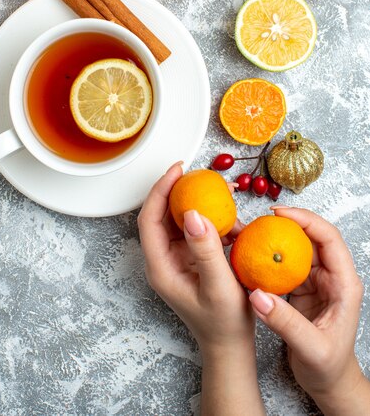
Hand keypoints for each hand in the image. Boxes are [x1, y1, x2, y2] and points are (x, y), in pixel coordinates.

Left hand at [138, 163, 265, 415]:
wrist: (230, 345)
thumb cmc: (224, 323)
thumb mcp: (218, 286)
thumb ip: (206, 250)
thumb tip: (194, 212)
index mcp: (160, 267)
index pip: (149, 219)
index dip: (160, 191)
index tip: (178, 170)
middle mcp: (163, 259)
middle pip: (160, 214)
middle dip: (177, 190)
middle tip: (197, 172)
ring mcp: (176, 258)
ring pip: (178, 219)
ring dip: (195, 202)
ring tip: (217, 189)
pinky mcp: (190, 258)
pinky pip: (194, 229)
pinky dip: (209, 218)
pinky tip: (229, 215)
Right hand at [249, 206, 367, 414]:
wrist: (328, 382)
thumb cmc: (328, 367)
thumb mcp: (311, 348)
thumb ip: (285, 322)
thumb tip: (257, 295)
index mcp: (344, 284)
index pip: (328, 238)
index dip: (305, 220)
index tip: (279, 214)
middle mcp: (332, 277)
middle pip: (313, 236)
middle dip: (288, 222)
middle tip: (261, 219)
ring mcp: (317, 280)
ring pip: (298, 247)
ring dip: (277, 238)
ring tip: (252, 232)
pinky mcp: (301, 287)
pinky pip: (285, 263)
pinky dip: (269, 257)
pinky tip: (252, 255)